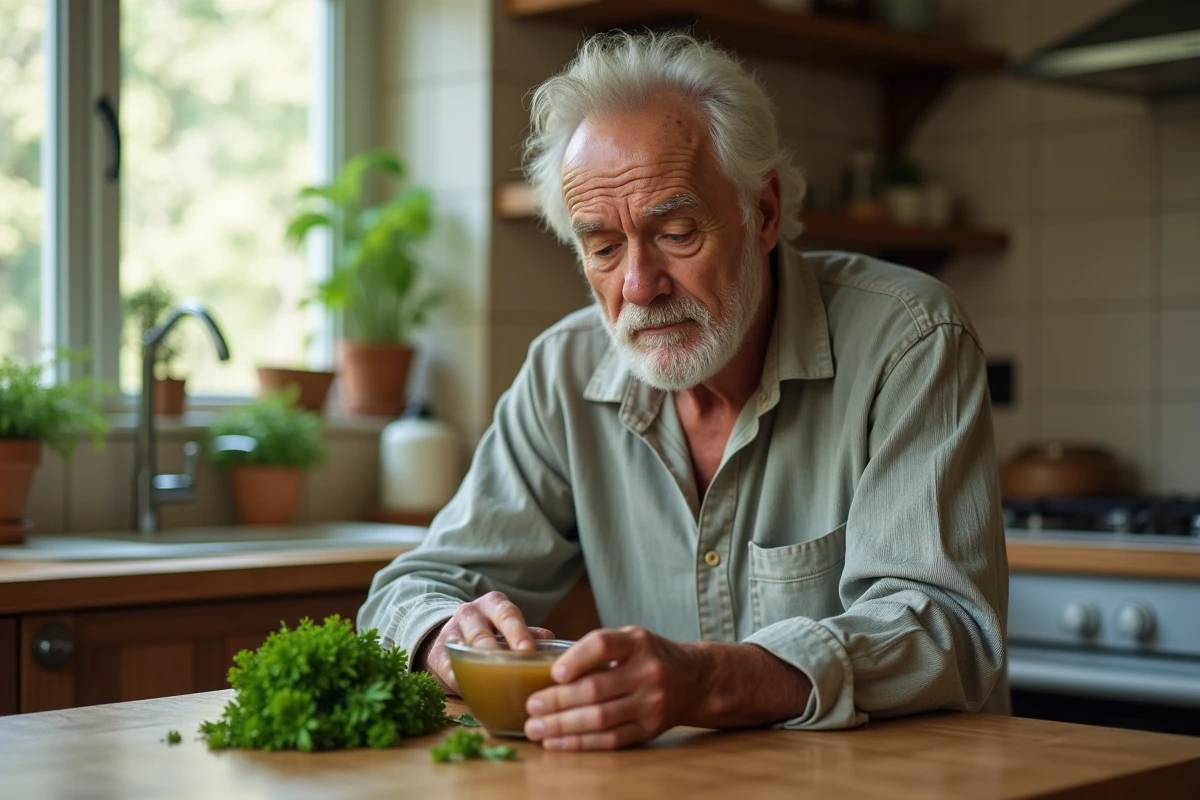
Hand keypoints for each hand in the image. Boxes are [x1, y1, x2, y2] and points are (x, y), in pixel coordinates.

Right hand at [422, 591, 555, 694]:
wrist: (451, 638)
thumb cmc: (492, 633)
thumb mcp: (509, 628)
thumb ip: (529, 634)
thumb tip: (551, 644)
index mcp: (494, 605)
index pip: (507, 614)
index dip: (518, 632)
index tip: (528, 650)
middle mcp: (471, 614)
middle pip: (483, 632)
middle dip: (497, 651)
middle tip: (511, 668)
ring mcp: (451, 632)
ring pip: (465, 648)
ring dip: (480, 667)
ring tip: (495, 684)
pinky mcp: (437, 654)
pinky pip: (448, 669)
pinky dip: (460, 680)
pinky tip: (470, 690)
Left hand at [523, 626, 699, 750]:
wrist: (694, 680)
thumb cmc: (650, 656)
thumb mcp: (631, 639)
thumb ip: (598, 649)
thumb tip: (546, 669)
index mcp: (638, 642)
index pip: (604, 645)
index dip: (576, 659)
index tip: (554, 673)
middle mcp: (648, 671)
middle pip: (596, 689)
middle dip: (558, 701)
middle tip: (531, 707)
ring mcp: (651, 703)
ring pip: (600, 718)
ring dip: (563, 726)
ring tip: (536, 728)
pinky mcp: (650, 729)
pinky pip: (611, 739)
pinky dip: (581, 743)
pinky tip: (558, 743)